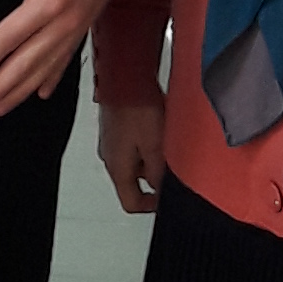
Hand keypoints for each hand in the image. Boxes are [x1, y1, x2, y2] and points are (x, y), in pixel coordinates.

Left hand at [0, 0, 152, 117]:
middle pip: (27, 64)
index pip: (8, 39)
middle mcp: (65, 19)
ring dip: (22, 90)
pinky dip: (52, 76)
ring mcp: (80, 22)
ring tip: (1, 108)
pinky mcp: (90, 17)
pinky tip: (42, 93)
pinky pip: (67, 56)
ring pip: (47, 66)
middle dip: (0, 89)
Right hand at [98, 97, 165, 214]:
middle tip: (172, 163)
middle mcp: (110, 158)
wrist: (124, 76)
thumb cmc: (137, 109)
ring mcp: (111, 142)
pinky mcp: (115, 128)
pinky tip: (157, 128)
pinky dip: (146, 143)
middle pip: (134, 182)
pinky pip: (132, 145)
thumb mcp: (155, 146)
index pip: (131, 202)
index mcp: (118, 168)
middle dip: (155, 177)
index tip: (167, 197)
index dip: (151, 205)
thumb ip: (158, 173)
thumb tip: (161, 190)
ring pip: (134, 162)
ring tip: (166, 142)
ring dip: (151, 158)